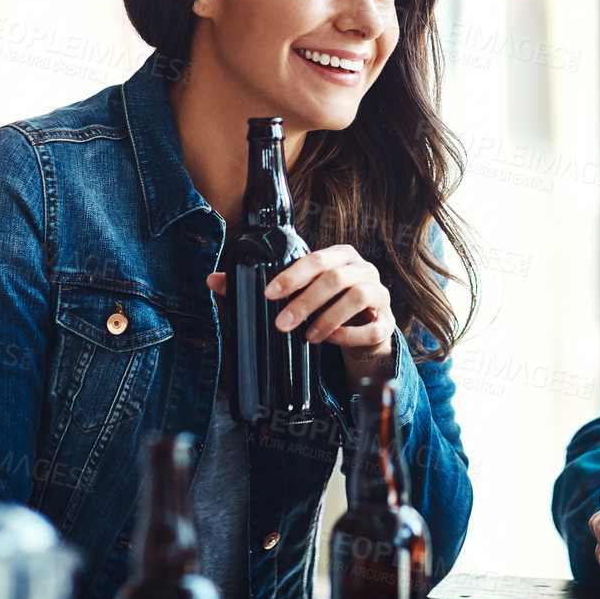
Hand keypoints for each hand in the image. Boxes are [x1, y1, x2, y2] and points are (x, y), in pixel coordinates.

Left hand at [204, 244, 395, 374]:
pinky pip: (373, 327)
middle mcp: (364, 270)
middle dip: (305, 301)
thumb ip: (260, 286)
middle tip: (281, 324)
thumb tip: (212, 280)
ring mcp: (380, 294)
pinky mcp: (386, 322)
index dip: (293, 274)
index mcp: (341, 256)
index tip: (269, 293)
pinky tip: (330, 342)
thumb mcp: (297, 294)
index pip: (318, 258)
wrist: (361, 333)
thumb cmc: (325, 306)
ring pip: (357, 297)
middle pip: (337, 278)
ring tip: (307, 337)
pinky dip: (349, 335)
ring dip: (328, 318)